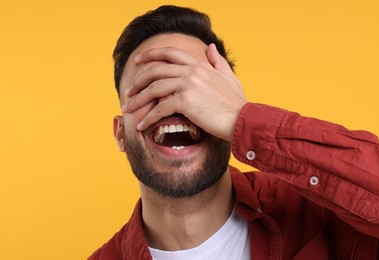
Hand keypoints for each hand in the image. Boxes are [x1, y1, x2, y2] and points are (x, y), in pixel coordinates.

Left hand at [122, 43, 246, 141]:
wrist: (243, 119)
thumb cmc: (237, 103)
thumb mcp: (229, 77)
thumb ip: (218, 61)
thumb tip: (210, 46)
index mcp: (200, 64)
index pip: (170, 53)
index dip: (152, 54)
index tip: (139, 60)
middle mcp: (192, 70)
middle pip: (156, 69)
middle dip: (138, 79)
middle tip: (128, 90)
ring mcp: (188, 84)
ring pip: (154, 88)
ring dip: (138, 99)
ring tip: (128, 108)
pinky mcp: (186, 101)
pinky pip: (160, 108)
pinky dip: (148, 117)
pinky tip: (141, 125)